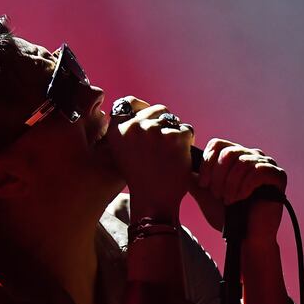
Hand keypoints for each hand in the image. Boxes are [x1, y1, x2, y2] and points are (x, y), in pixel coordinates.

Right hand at [105, 95, 193, 218]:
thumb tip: (139, 109)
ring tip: (170, 154)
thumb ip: (127, 130)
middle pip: (156, 109)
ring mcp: (155, 131)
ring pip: (172, 119)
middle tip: (163, 146)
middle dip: (162, 123)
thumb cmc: (140, 179)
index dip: (141, 108)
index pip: (129, 102)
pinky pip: (186, 131)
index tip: (148, 118)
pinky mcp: (175, 137)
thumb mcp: (123, 152)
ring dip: (174, 132)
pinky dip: (186, 143)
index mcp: (117, 130)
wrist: (154, 201)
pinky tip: (179, 158)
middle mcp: (134, 127)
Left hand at [188, 138, 286, 241]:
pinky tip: (242, 198)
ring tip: (229, 200)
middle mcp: (251, 156)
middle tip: (218, 195)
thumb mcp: (205, 196)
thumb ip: (194, 180)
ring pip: (242, 162)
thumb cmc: (226, 218)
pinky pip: (258, 171)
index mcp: (234, 157)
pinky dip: (245, 186)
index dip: (207, 163)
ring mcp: (266, 164)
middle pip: (228, 152)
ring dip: (230, 184)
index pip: (217, 144)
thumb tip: (181, 166)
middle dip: (218, 176)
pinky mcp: (277, 176)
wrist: (244, 238)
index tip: (203, 185)